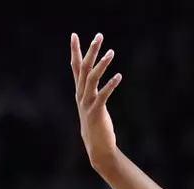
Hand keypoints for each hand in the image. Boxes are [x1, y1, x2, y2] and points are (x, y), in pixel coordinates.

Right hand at [70, 33, 122, 168]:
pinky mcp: (96, 112)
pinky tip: (119, 76)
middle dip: (90, 50)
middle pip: (83, 68)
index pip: (75, 67)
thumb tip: (94, 80)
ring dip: (102, 64)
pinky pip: (103, 95)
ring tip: (111, 52)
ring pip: (92, 78)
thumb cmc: (97, 127)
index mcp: (80, 92)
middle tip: (99, 36)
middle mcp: (81, 95)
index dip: (75, 51)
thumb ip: (92, 92)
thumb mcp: (92, 106)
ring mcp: (87, 103)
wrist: (98, 148)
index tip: (74, 35)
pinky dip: (110, 84)